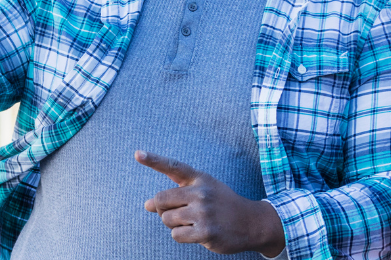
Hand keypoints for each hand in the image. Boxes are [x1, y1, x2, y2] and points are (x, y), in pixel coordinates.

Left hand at [138, 151, 285, 256]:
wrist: (253, 223)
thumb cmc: (222, 206)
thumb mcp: (203, 192)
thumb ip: (175, 195)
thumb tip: (146, 205)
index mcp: (200, 179)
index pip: (174, 167)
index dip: (154, 160)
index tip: (137, 154)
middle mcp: (201, 193)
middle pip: (160, 200)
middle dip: (163, 210)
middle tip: (179, 213)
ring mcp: (203, 212)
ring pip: (166, 219)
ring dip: (174, 224)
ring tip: (193, 223)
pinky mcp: (205, 232)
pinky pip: (176, 235)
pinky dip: (182, 236)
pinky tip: (198, 233)